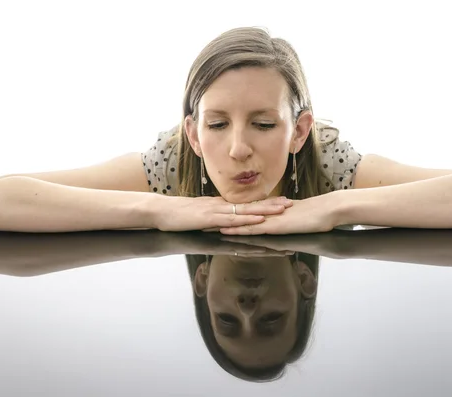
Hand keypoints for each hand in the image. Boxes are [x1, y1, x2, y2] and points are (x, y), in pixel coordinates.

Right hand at [153, 195, 293, 231]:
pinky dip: (248, 219)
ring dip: (265, 210)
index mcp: (219, 206)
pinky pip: (233, 219)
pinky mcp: (211, 218)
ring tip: (283, 209)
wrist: (161, 211)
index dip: (263, 203)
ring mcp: (217, 211)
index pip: (245, 203)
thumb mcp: (198, 217)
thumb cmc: (177, 216)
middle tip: (290, 203)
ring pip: (246, 210)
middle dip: (271, 204)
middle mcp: (221, 206)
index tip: (279, 202)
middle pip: (251, 204)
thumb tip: (222, 223)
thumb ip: (211, 218)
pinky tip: (260, 219)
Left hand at [215, 195, 336, 234]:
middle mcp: (266, 213)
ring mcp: (269, 219)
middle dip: (220, 217)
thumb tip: (281, 221)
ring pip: (240, 221)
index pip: (245, 212)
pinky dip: (237, 228)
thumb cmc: (317, 215)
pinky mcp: (274, 225)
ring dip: (223, 223)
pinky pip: (252, 227)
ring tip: (205, 225)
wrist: (328, 210)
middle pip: (238, 215)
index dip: (229, 213)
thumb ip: (286, 219)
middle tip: (201, 219)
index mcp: (270, 212)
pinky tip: (224, 230)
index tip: (214, 215)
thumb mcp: (297, 218)